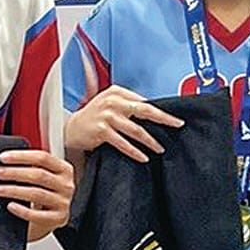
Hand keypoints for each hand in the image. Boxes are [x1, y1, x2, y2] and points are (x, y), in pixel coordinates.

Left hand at [0, 148, 73, 236]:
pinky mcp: (57, 219)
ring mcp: (63, 203)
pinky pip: (37, 215)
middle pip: (39, 175)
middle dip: (13, 172)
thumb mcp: (43, 176)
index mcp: (64, 169)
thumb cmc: (43, 192)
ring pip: (36, 194)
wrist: (51, 218)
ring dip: (13, 190)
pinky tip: (10, 205)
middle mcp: (66, 185)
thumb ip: (31, 166)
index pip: (43, 158)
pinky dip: (21, 210)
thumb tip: (5, 159)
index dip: (21, 156)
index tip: (3, 157)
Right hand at [63, 85, 183, 162]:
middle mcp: (113, 101)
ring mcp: (107, 115)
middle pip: (145, 110)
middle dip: (164, 118)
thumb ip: (129, 105)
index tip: (175, 119)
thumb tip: (155, 113)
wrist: (71, 129)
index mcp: (117, 92)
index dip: (161, 111)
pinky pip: (123, 143)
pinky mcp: (101, 130)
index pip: (145, 102)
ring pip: (136, 129)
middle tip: (177, 125)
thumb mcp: (111, 104)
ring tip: (160, 148)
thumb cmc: (95, 117)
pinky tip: (143, 157)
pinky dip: (135, 151)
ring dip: (150, 141)